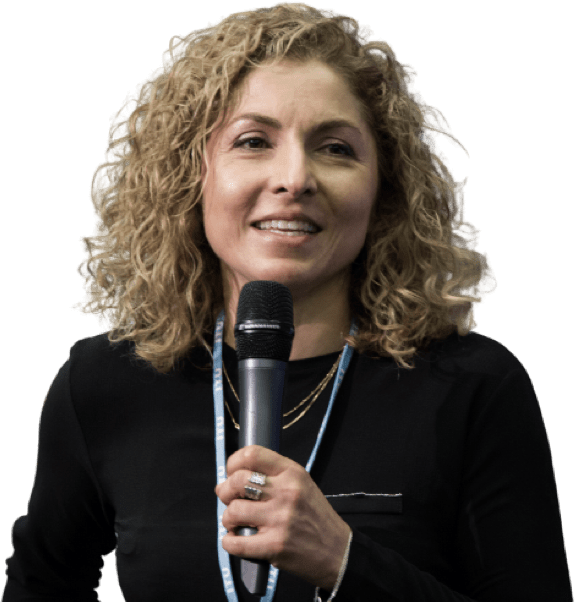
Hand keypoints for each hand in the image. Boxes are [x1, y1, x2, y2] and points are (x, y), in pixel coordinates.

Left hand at [214, 445, 350, 590]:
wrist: (338, 551)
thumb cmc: (316, 517)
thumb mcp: (302, 484)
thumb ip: (272, 477)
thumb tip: (231, 479)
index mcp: (292, 473)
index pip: (252, 454)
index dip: (233, 463)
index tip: (231, 472)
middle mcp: (286, 492)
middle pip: (237, 481)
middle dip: (225, 491)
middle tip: (228, 499)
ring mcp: (280, 519)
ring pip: (233, 511)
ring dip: (228, 519)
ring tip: (236, 523)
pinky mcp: (274, 546)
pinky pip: (236, 542)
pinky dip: (229, 542)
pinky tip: (235, 540)